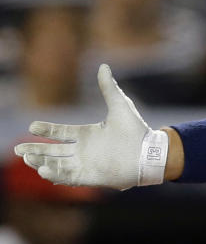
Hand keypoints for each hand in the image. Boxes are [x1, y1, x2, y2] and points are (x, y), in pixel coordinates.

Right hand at [14, 64, 167, 189]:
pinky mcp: (89, 177)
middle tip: (18, 149)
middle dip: (35, 150)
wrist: (148, 152)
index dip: (46, 131)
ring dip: (40, 162)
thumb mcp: (119, 106)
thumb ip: (108, 88)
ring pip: (56, 164)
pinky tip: (43, 170)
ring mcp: (85, 164)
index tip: (31, 126)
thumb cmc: (136, 130)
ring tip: (26, 158)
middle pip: (52, 151)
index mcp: (87, 134)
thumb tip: (103, 66)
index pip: (61, 133)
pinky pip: (67, 177)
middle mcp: (83, 150)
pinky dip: (54, 174)